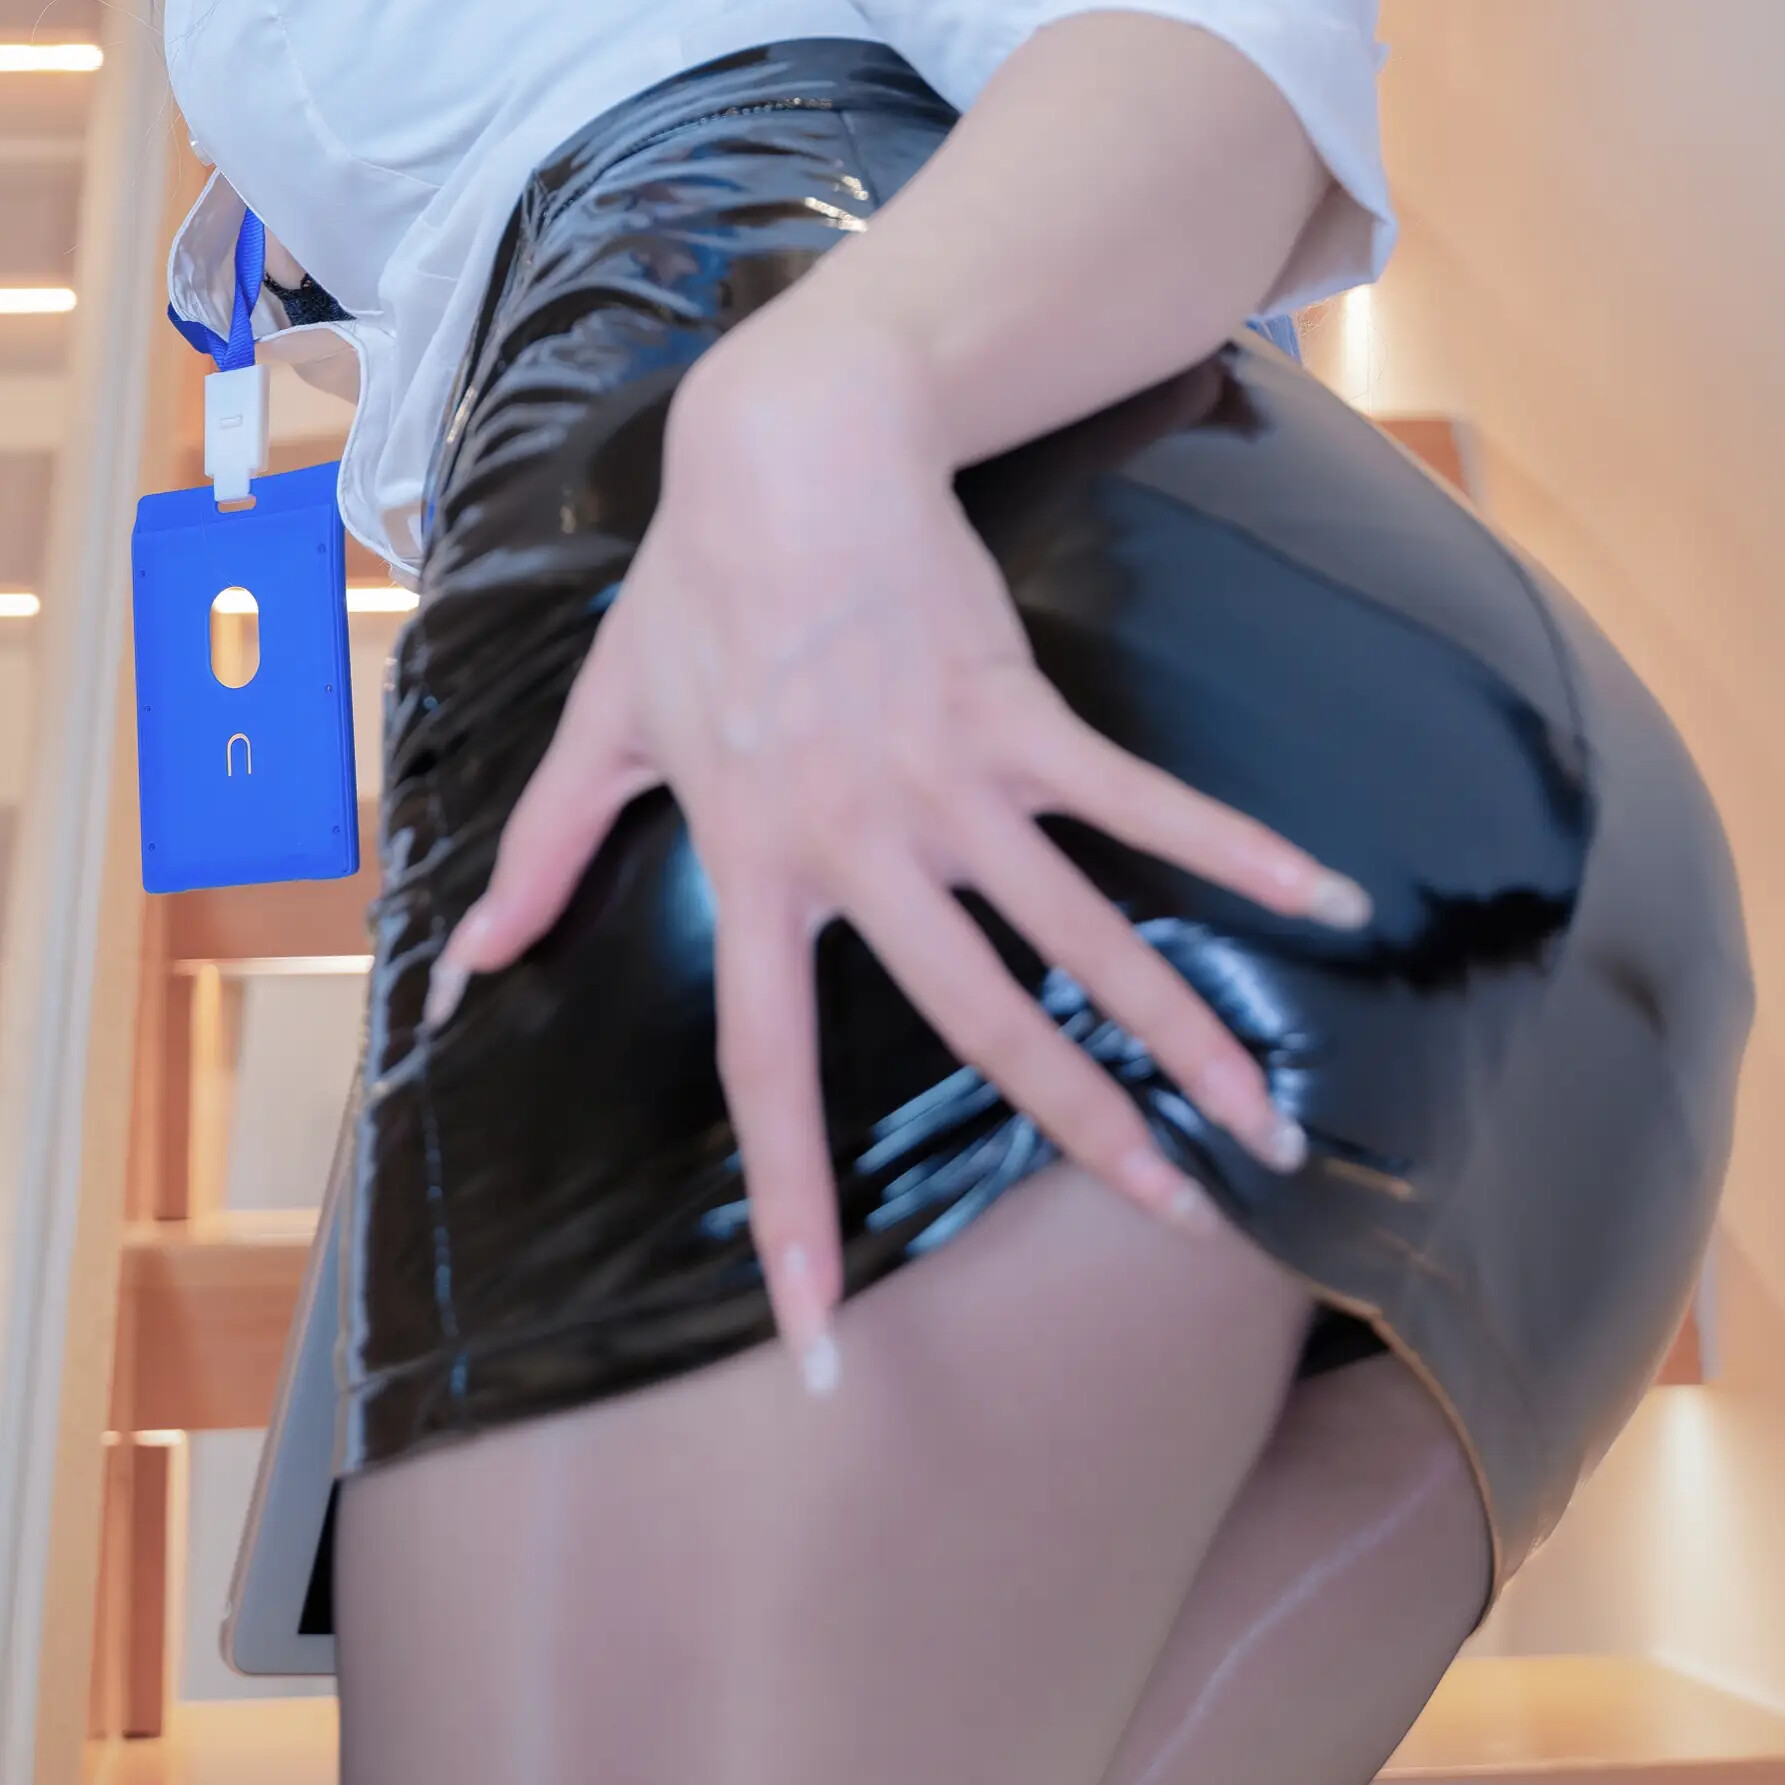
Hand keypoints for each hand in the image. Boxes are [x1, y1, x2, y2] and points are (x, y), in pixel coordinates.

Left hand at [423, 302, 1370, 1392]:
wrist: (791, 450)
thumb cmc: (696, 586)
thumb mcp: (605, 725)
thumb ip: (541, 854)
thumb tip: (460, 971)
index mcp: (757, 866)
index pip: (770, 1072)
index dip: (795, 1211)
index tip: (827, 1334)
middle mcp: (862, 845)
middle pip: (981, 1019)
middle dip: (1086, 1129)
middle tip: (1174, 1215)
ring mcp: (951, 780)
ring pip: (1080, 933)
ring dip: (1180, 1026)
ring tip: (1265, 1114)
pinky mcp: (1021, 712)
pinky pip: (1141, 799)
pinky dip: (1234, 849)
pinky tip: (1323, 899)